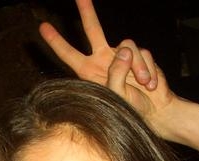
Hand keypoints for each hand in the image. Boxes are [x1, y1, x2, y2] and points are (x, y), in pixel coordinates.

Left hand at [39, 0, 176, 131]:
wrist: (155, 111)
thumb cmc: (130, 108)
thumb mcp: (117, 95)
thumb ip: (116, 72)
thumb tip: (124, 51)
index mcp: (90, 71)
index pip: (69, 54)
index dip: (56, 41)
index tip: (42, 27)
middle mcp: (103, 59)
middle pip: (92, 29)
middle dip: (86, 11)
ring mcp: (121, 55)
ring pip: (128, 46)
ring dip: (138, 67)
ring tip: (145, 85)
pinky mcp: (139, 55)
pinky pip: (143, 53)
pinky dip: (149, 69)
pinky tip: (151, 85)